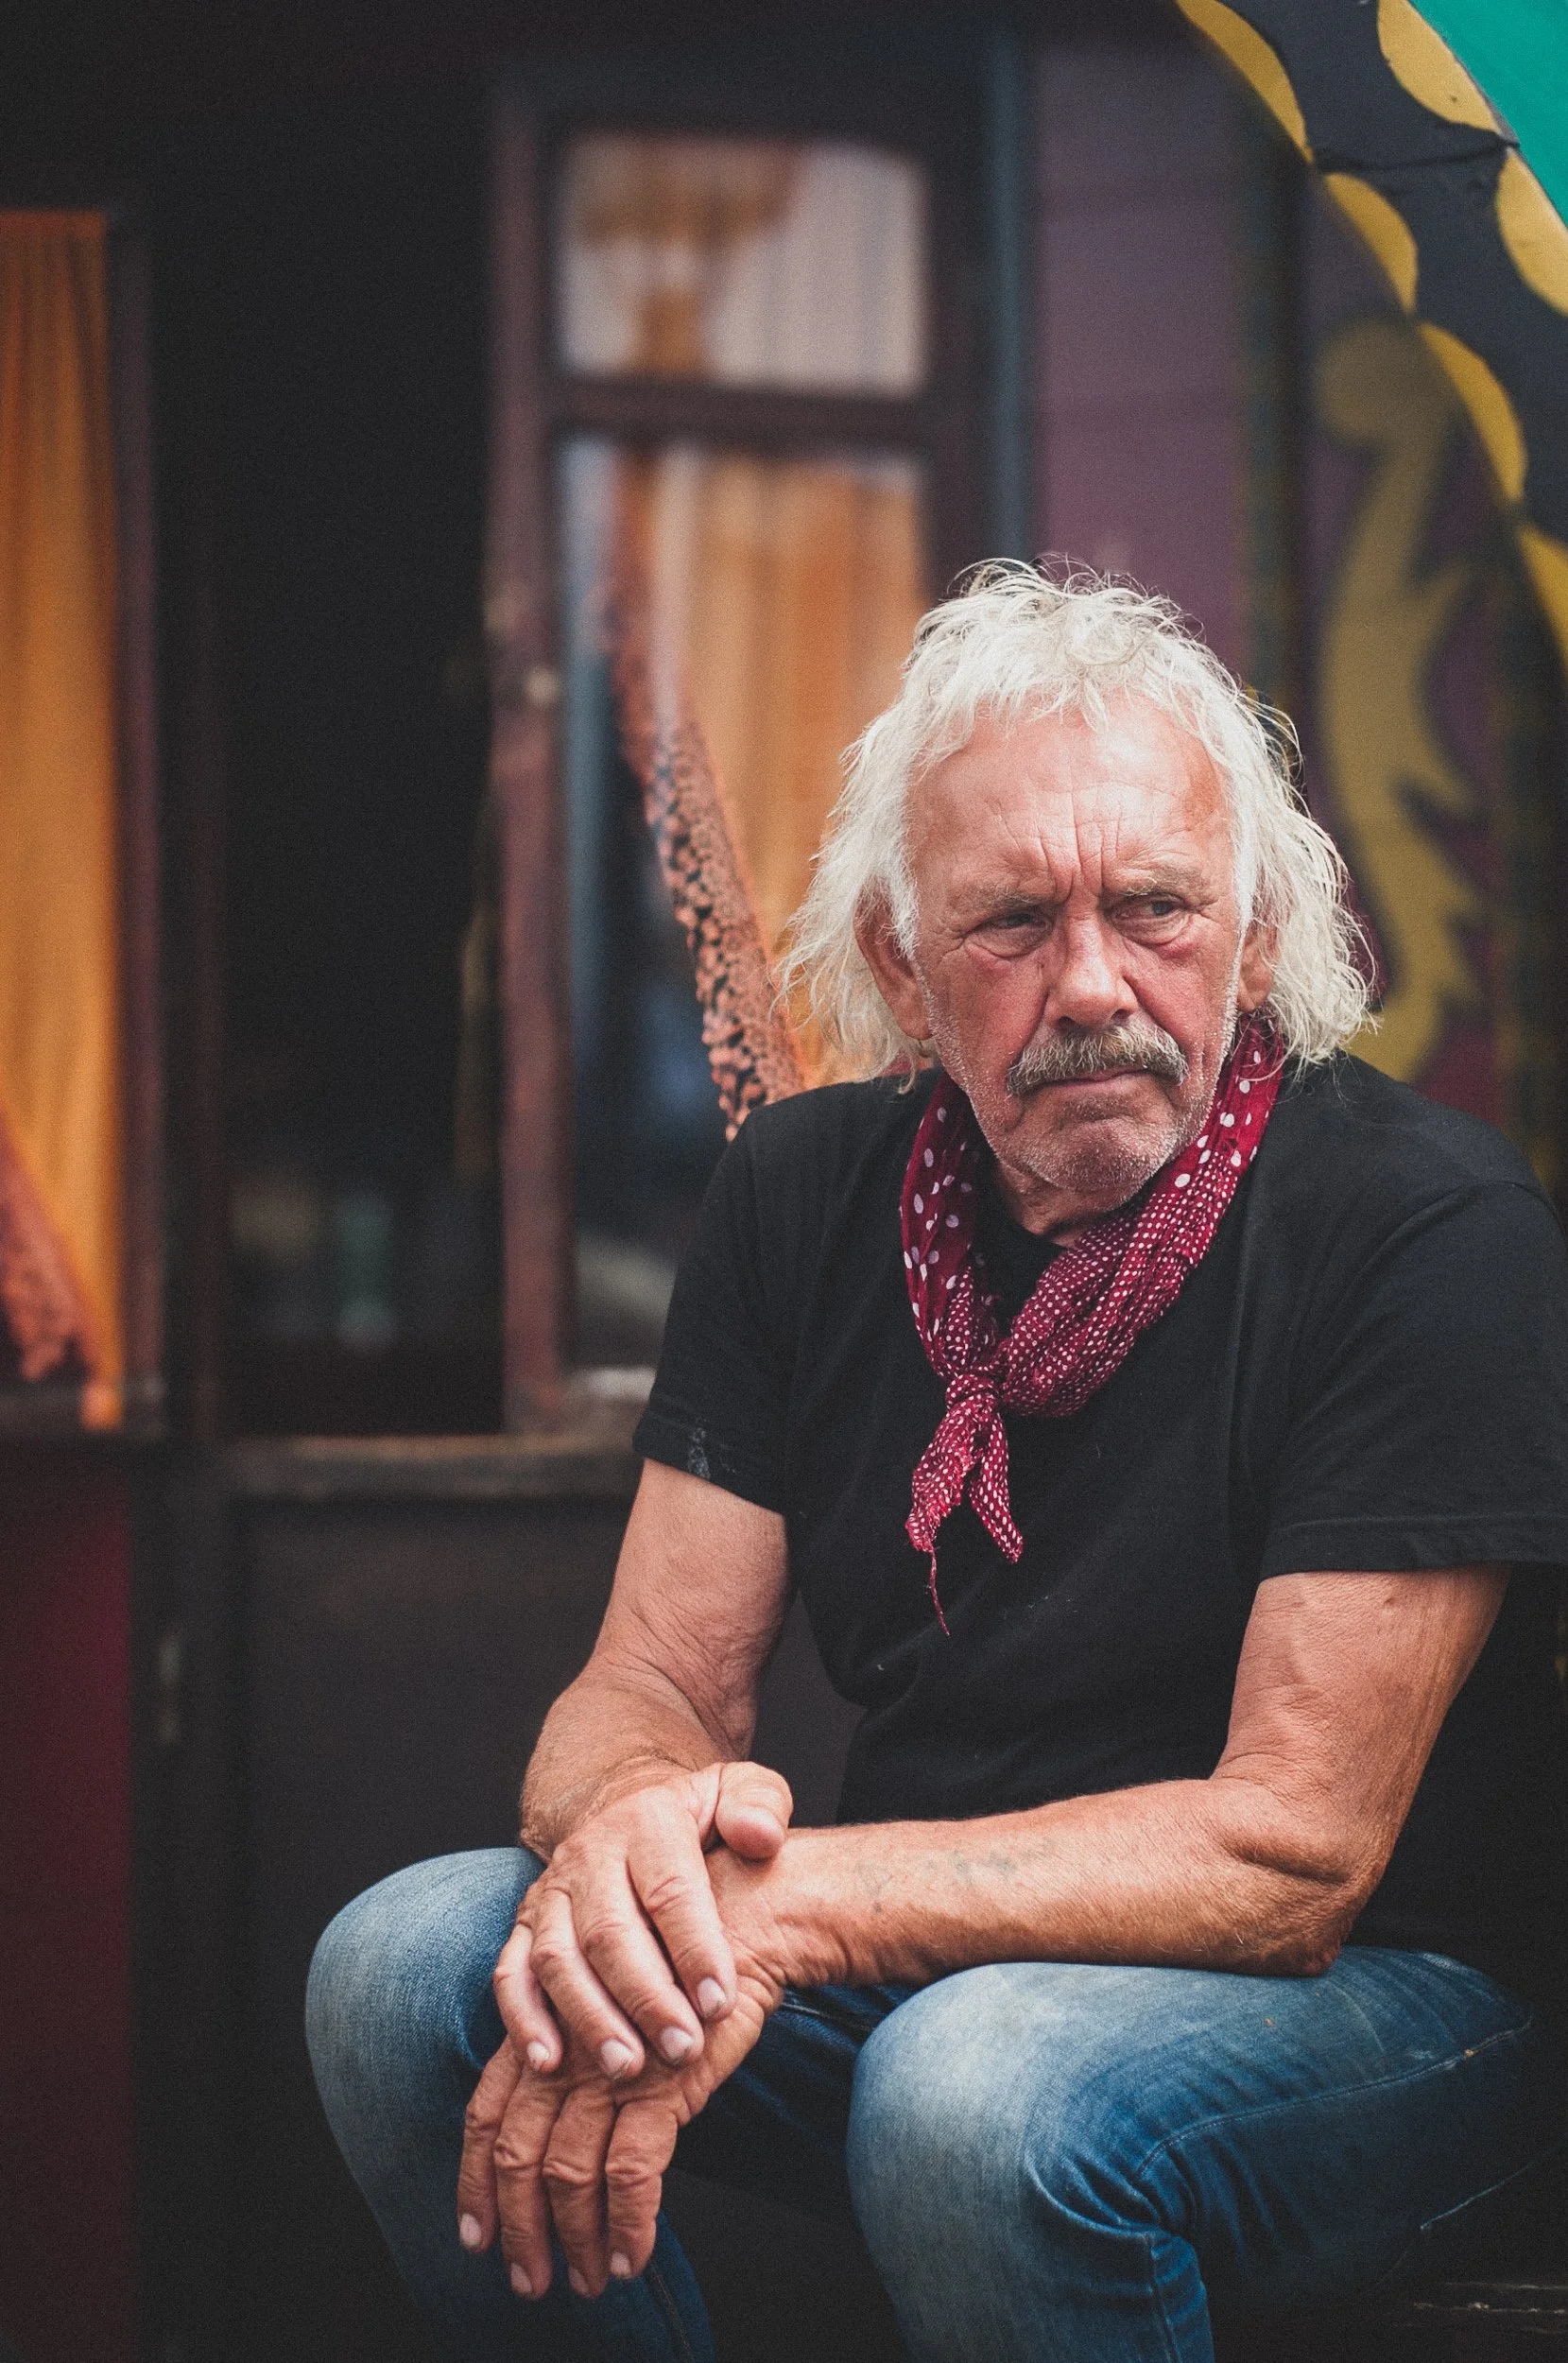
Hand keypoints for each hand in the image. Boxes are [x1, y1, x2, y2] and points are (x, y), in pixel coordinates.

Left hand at [458, 1854, 785, 2295]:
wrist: (750, 1915)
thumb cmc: (686, 1959)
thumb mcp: (616, 2001)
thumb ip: (580, 2049)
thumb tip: (558, 2127)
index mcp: (545, 2021)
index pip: (487, 2109)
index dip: (476, 2178)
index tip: (476, 2234)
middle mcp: (566, 2044)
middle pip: (517, 2150)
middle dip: (518, 2227)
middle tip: (528, 2280)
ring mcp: (611, 2064)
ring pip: (569, 2172)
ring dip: (576, 2239)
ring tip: (589, 2281)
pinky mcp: (663, 2080)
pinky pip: (633, 2173)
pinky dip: (630, 2224)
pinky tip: (634, 2255)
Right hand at [501, 1759, 791, 2079]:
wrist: (627, 1808)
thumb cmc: (696, 1818)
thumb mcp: (739, 1792)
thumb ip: (760, 1805)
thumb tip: (760, 1835)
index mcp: (648, 1821)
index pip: (670, 1890)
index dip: (695, 1949)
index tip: (721, 2004)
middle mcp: (591, 1853)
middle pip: (610, 1932)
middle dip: (647, 1998)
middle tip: (683, 2049)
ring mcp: (552, 1891)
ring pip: (558, 1958)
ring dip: (590, 2018)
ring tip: (627, 2067)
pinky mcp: (526, 1925)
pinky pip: (512, 1972)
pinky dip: (525, 2019)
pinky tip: (548, 2061)